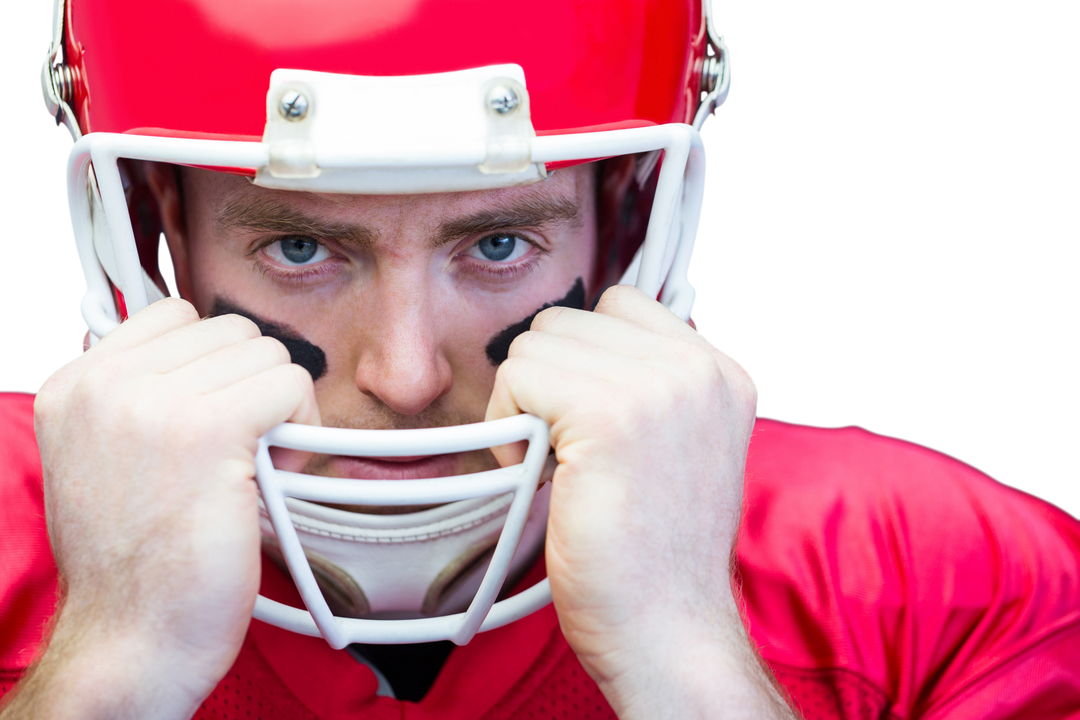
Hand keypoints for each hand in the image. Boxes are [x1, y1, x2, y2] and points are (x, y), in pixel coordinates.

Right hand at [24, 298, 318, 718]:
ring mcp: (154, 403)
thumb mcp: (103, 457)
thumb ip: (136, 397)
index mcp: (76, 383)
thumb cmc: (135, 561)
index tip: (217, 417)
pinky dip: (303, 424)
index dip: (216, 364)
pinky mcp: (209, 431)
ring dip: (281, 407)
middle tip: (246, 450)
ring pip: (268, 353)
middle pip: (231, 331)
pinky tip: (278, 471)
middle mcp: (105, 382)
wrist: (130, 639)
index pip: (177, 314)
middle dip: (252, 385)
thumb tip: (198, 348)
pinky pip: (290, 383)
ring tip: (258, 465)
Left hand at [487, 286, 789, 718]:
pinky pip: (519, 376)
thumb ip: (646, 384)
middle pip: (569, 319)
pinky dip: (507, 426)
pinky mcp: (611, 413)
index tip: (587, 427)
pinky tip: (540, 476)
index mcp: (720, 371)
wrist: (667, 631)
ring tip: (556, 466)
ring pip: (536, 342)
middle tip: (566, 453)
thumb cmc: (653, 554)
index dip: (582, 361)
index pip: (620, 303)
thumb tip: (571, 342)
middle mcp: (699, 367)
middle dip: (548, 381)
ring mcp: (659, 386)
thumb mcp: (675, 446)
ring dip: (524, 403)